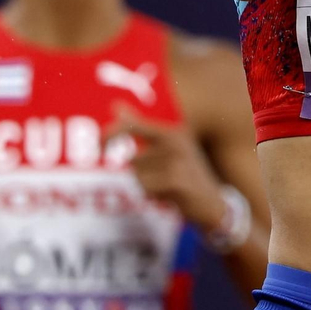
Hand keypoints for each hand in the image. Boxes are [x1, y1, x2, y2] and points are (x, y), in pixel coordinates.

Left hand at [105, 105, 226, 233]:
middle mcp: (176, 141)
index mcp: (172, 131)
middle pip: (133, 160)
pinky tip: (172, 196)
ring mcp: (178, 160)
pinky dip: (154, 196)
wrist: (213, 204)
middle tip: (164, 179)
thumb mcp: (166, 146)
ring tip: (169, 187)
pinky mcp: (177, 179)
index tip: (97, 143)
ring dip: (148, 186)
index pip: (133, 126)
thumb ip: (140, 126)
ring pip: (138, 176)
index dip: (111, 133)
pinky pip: (146, 188)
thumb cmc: (185, 173)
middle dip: (142, 173)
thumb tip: (115, 105)